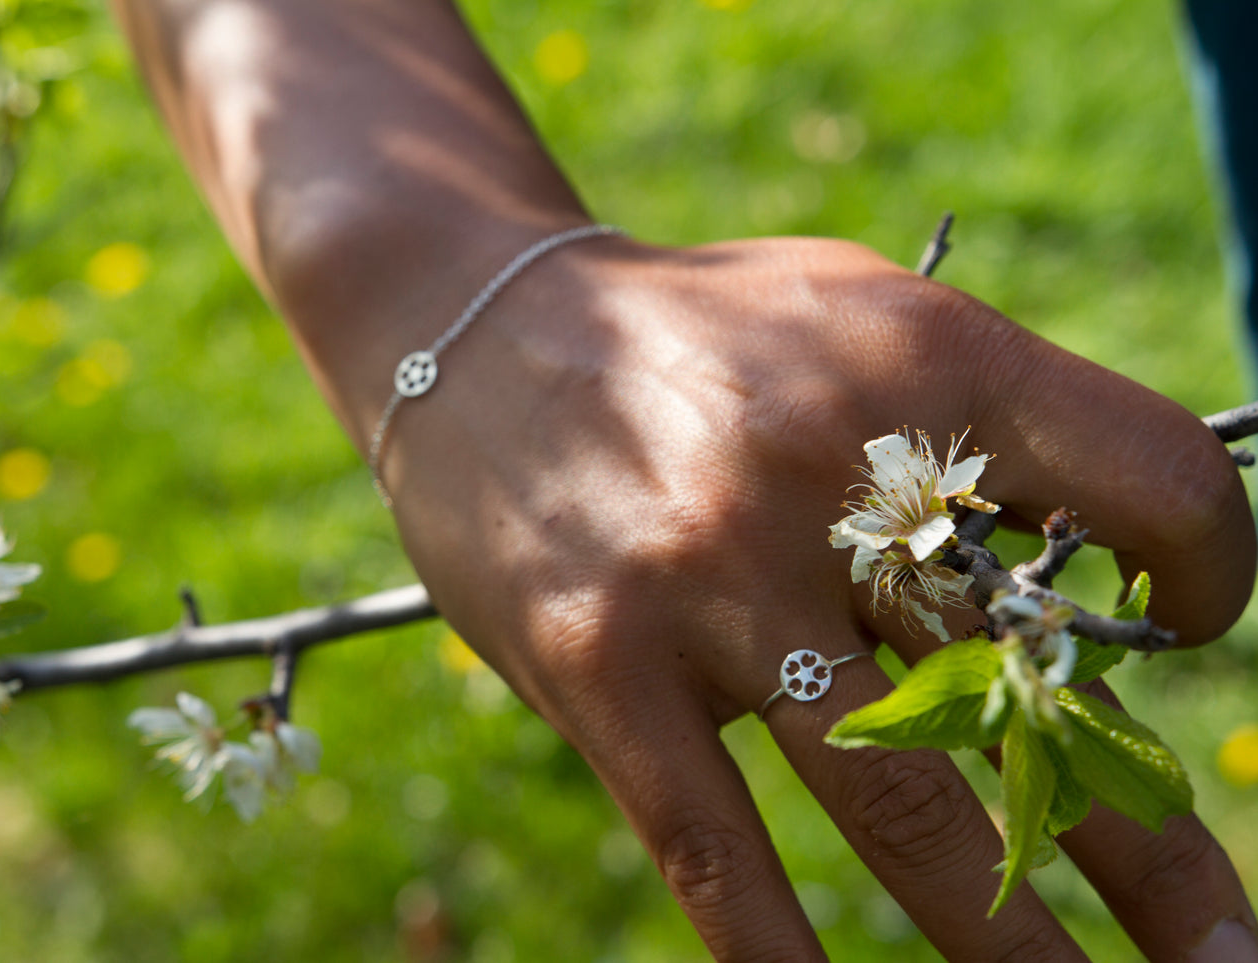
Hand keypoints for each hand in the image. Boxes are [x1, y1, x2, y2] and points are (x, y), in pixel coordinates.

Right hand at [380, 231, 1257, 959]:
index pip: (1152, 478)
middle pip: (1031, 692)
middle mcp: (825, 474)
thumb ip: (971, 420)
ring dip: (1010, 936)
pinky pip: (712, 848)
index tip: (1179, 622)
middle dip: (1145, 845)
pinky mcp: (601, 663)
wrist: (473, 322)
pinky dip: (782, 955)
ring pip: (895, 802)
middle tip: (1227, 948)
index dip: (1210, 566)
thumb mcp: (851, 314)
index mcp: (920, 359)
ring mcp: (707, 579)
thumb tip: (1082, 579)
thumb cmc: (691, 330)